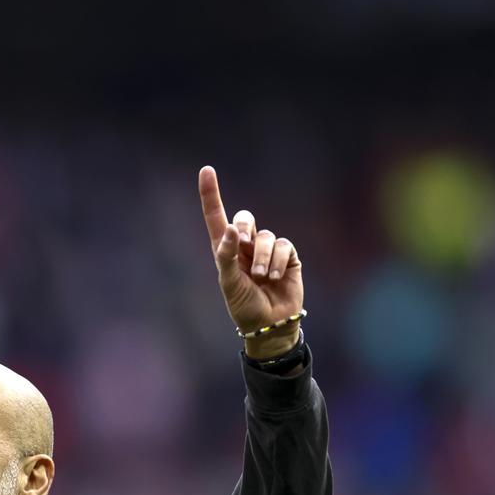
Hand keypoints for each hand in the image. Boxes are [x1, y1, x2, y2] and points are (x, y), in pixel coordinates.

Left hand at [198, 166, 304, 355]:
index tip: (206, 170)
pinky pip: (284, 246)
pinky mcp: (288, 257)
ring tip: (261, 278)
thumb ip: (226, 255)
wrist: (270, 324)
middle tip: (243, 244)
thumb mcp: (228, 283)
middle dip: (244, 227)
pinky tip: (276, 277)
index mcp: (225, 250)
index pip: (216, 217)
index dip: (211, 194)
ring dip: (263, 257)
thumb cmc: (244, 305)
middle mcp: (246, 246)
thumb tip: (230, 230)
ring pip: (266, 236)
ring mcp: (268, 250)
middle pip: (244, 218)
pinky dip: (279, 261)